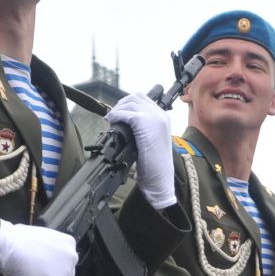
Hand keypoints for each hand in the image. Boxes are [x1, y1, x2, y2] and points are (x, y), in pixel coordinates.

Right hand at [0, 221, 77, 275]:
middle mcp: (71, 257)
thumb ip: (50, 249)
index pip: (66, 261)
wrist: (9, 246)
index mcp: (68, 243)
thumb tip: (47, 259)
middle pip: (65, 275)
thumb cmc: (18, 240)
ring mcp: (65, 272)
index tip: (47, 270)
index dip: (55, 267)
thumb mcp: (42, 238)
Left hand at [105, 93, 175, 208]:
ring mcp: (154, 117)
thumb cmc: (155, 166)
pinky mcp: (144, 123)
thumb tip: (125, 123)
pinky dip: (116, 115)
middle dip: (122, 104)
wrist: (160, 178)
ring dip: (118, 109)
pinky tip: (111, 122)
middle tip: (113, 116)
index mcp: (163, 118)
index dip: (128, 104)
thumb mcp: (150, 143)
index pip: (144, 100)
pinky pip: (126, 113)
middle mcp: (160, 115)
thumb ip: (142, 130)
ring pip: (131, 103)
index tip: (119, 113)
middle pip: (136, 97)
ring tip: (111, 120)